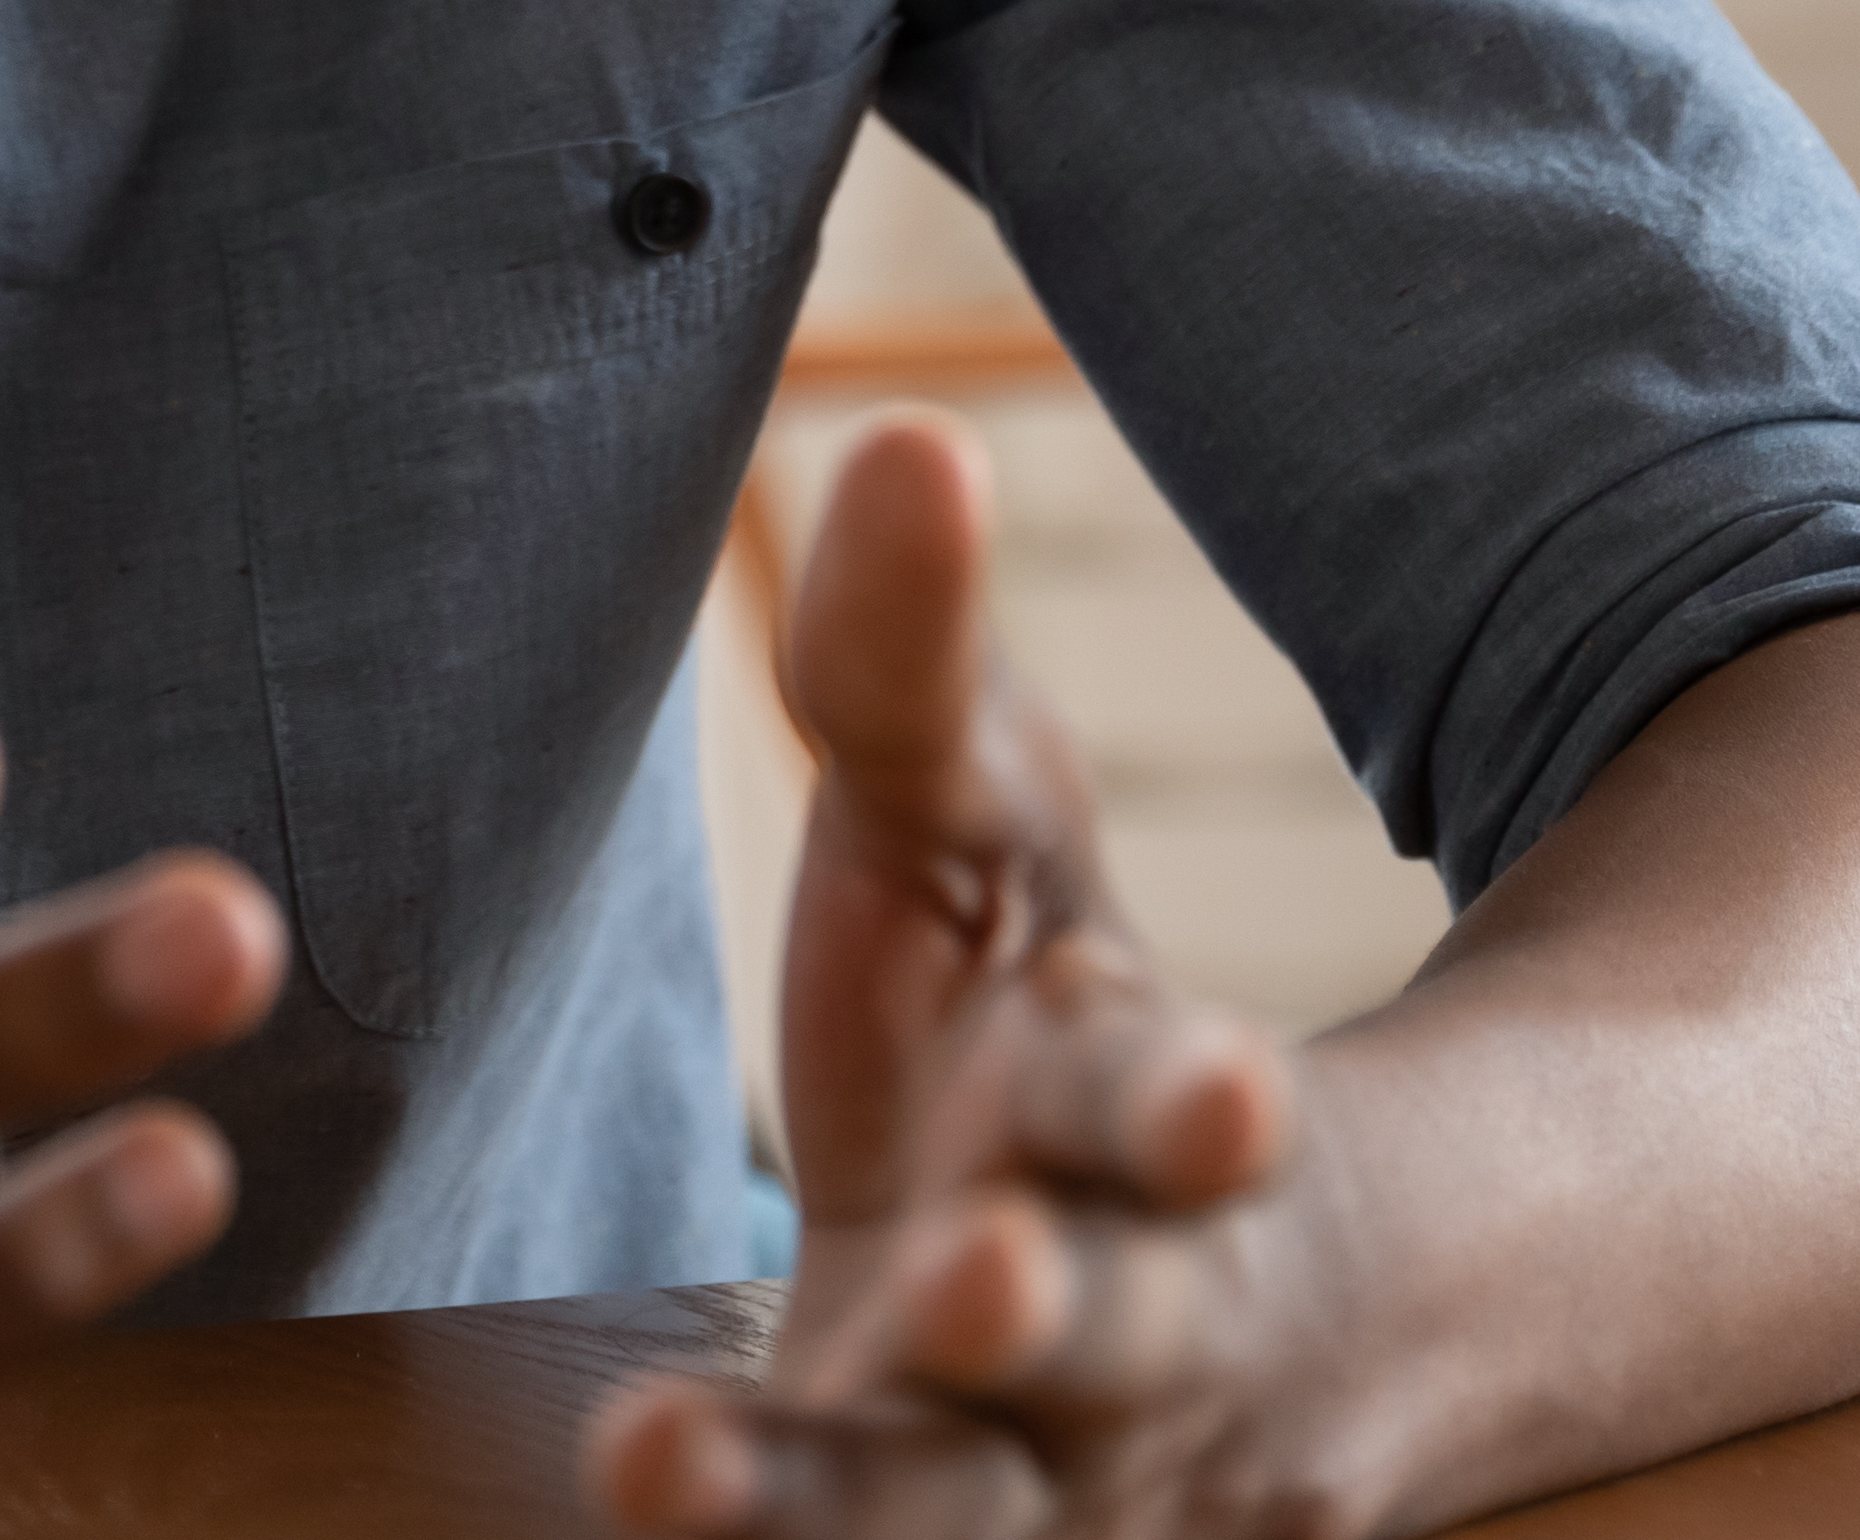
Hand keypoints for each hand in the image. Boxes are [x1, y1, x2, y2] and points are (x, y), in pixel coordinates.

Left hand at [590, 415, 1349, 1539]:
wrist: (1177, 1331)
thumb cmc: (1035, 1032)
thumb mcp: (983, 845)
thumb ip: (914, 676)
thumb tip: (904, 430)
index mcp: (1145, 1117)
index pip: (1179, 1105)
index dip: (1188, 1105)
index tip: (1221, 1097)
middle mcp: (1121, 1326)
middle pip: (1109, 1330)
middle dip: (1054, 1305)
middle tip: (977, 1272)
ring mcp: (1030, 1488)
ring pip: (955, 1522)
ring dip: (827, 1509)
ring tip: (659, 1463)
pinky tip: (638, 1527)